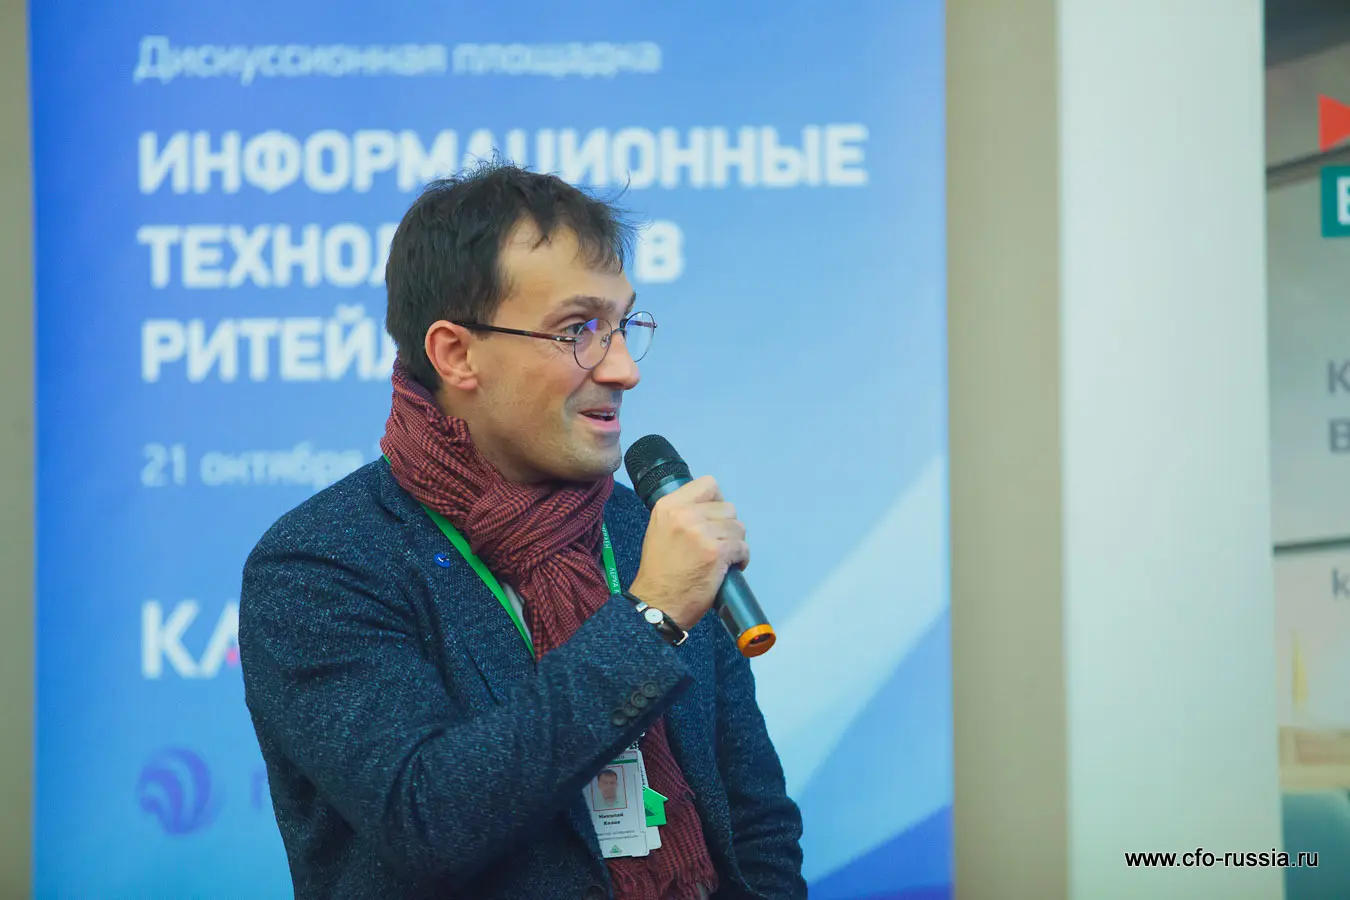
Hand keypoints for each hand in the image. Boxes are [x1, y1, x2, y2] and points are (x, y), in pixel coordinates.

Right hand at [627, 475, 748, 630]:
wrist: (657, 604)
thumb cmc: (660, 571)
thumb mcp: (660, 530)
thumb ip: (682, 514)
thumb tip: (711, 508)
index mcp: (669, 506)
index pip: (708, 484)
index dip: (716, 501)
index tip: (713, 518)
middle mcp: (685, 515)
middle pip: (728, 508)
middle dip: (727, 526)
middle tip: (717, 543)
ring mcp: (702, 533)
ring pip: (738, 527)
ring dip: (735, 543)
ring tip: (722, 557)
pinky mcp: (717, 552)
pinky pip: (743, 547)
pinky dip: (741, 558)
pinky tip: (729, 567)